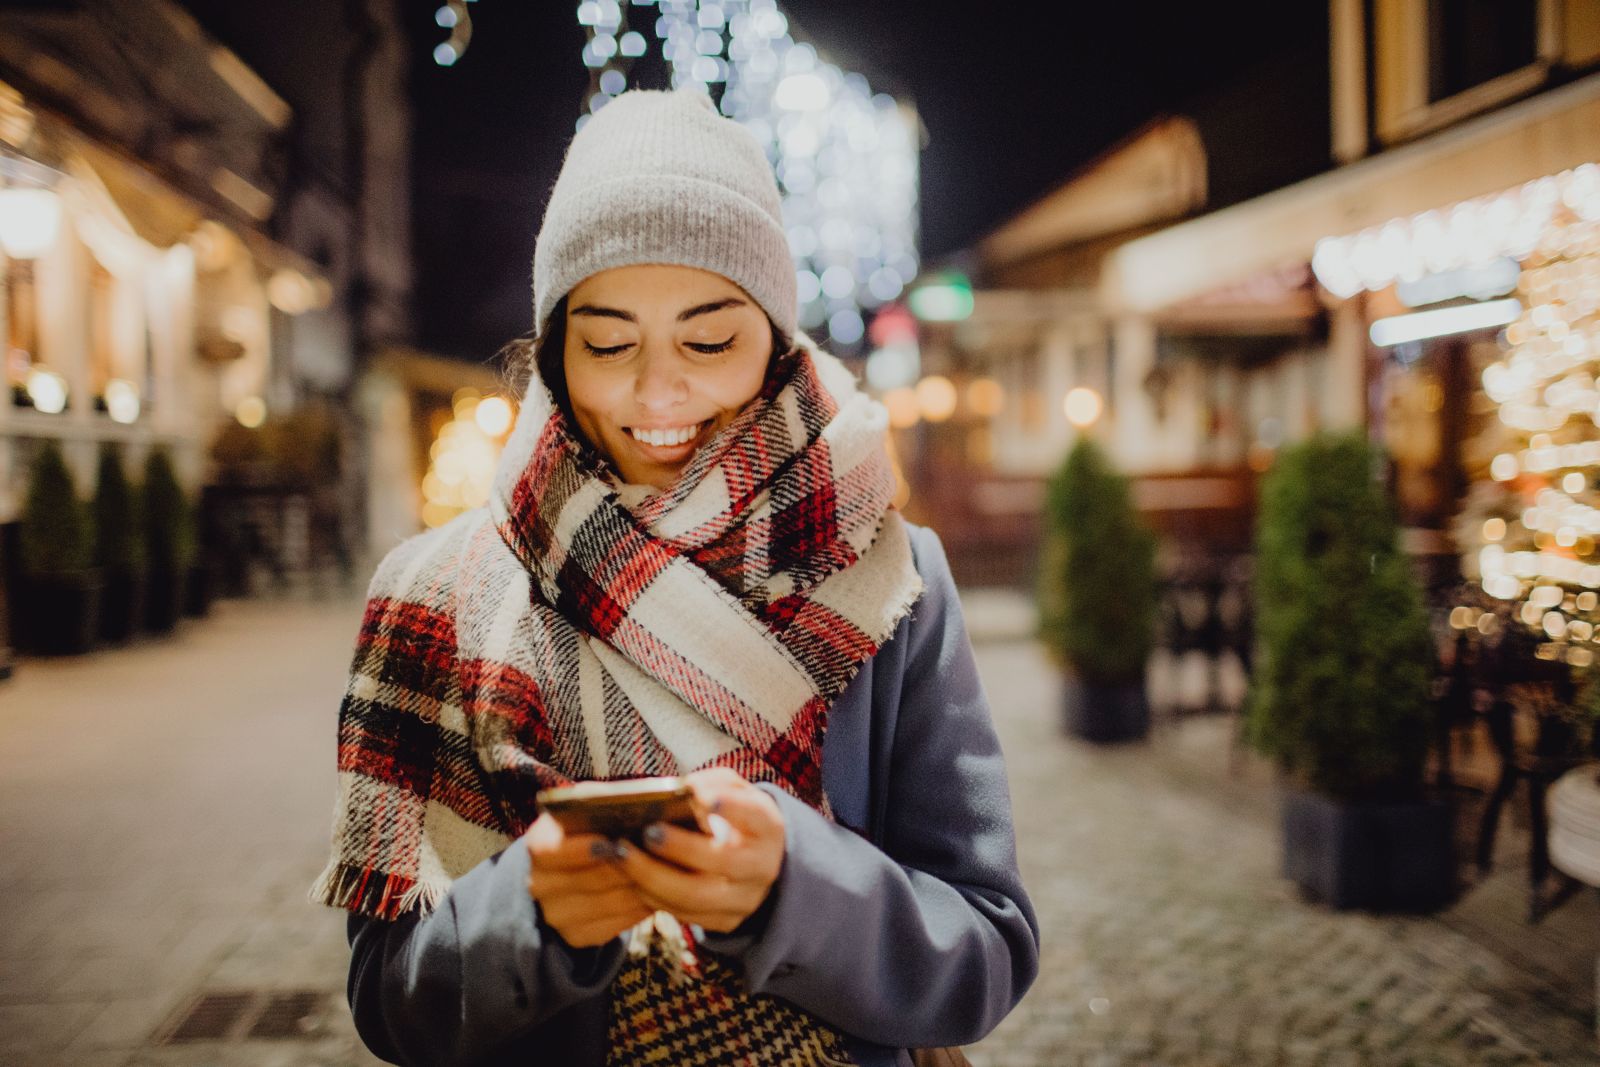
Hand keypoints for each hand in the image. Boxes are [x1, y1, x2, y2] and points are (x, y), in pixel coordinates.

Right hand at [524, 812, 653, 947]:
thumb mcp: (587, 808)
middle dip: (625, 868)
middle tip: (656, 858)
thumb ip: (600, 804)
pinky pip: (615, 926)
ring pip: (607, 905)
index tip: (608, 842)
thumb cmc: (588, 829)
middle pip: (587, 881)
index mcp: (539, 847)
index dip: (579, 849)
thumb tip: (632, 804)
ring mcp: (557, 915)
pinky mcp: (577, 936)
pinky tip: (657, 894)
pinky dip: (638, 909)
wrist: (571, 870)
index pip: (550, 852)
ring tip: (666, 873)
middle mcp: (540, 885)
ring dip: (639, 889)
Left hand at [609, 767, 785, 933]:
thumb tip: (680, 790)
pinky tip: (631, 877)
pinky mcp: (724, 921)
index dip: (731, 807)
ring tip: (622, 855)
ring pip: (697, 896)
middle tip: (647, 832)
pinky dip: (653, 895)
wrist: (756, 862)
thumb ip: (711, 784)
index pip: (755, 816)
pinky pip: (685, 914)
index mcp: (767, 828)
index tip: (702, 797)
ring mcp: (744, 899)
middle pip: (722, 861)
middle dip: (681, 847)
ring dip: (654, 876)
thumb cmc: (735, 817)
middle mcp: (761, 866)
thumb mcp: (734, 793)